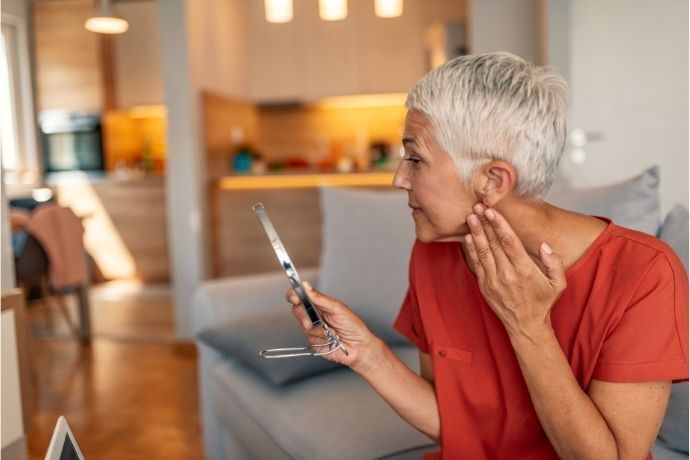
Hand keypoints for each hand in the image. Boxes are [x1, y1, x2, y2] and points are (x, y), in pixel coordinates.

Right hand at [286, 282, 378, 369]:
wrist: (358, 346)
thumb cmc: (353, 326)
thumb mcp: (338, 308)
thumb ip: (320, 298)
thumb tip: (306, 286)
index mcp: (320, 303)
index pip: (301, 296)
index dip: (294, 295)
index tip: (295, 298)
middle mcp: (315, 315)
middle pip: (297, 311)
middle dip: (304, 317)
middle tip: (312, 322)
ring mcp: (313, 328)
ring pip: (303, 327)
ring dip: (318, 330)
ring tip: (332, 331)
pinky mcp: (314, 342)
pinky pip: (310, 340)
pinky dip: (321, 340)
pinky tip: (330, 339)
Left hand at [463, 203, 566, 340]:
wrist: (525, 326)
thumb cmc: (542, 302)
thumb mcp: (558, 284)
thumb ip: (554, 263)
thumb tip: (544, 245)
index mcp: (524, 270)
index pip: (509, 242)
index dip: (499, 225)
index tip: (492, 211)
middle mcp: (507, 274)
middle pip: (493, 243)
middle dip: (485, 223)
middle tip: (478, 205)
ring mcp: (493, 280)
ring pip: (482, 251)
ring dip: (475, 232)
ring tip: (470, 216)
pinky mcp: (484, 286)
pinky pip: (477, 264)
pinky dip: (471, 249)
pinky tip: (468, 236)